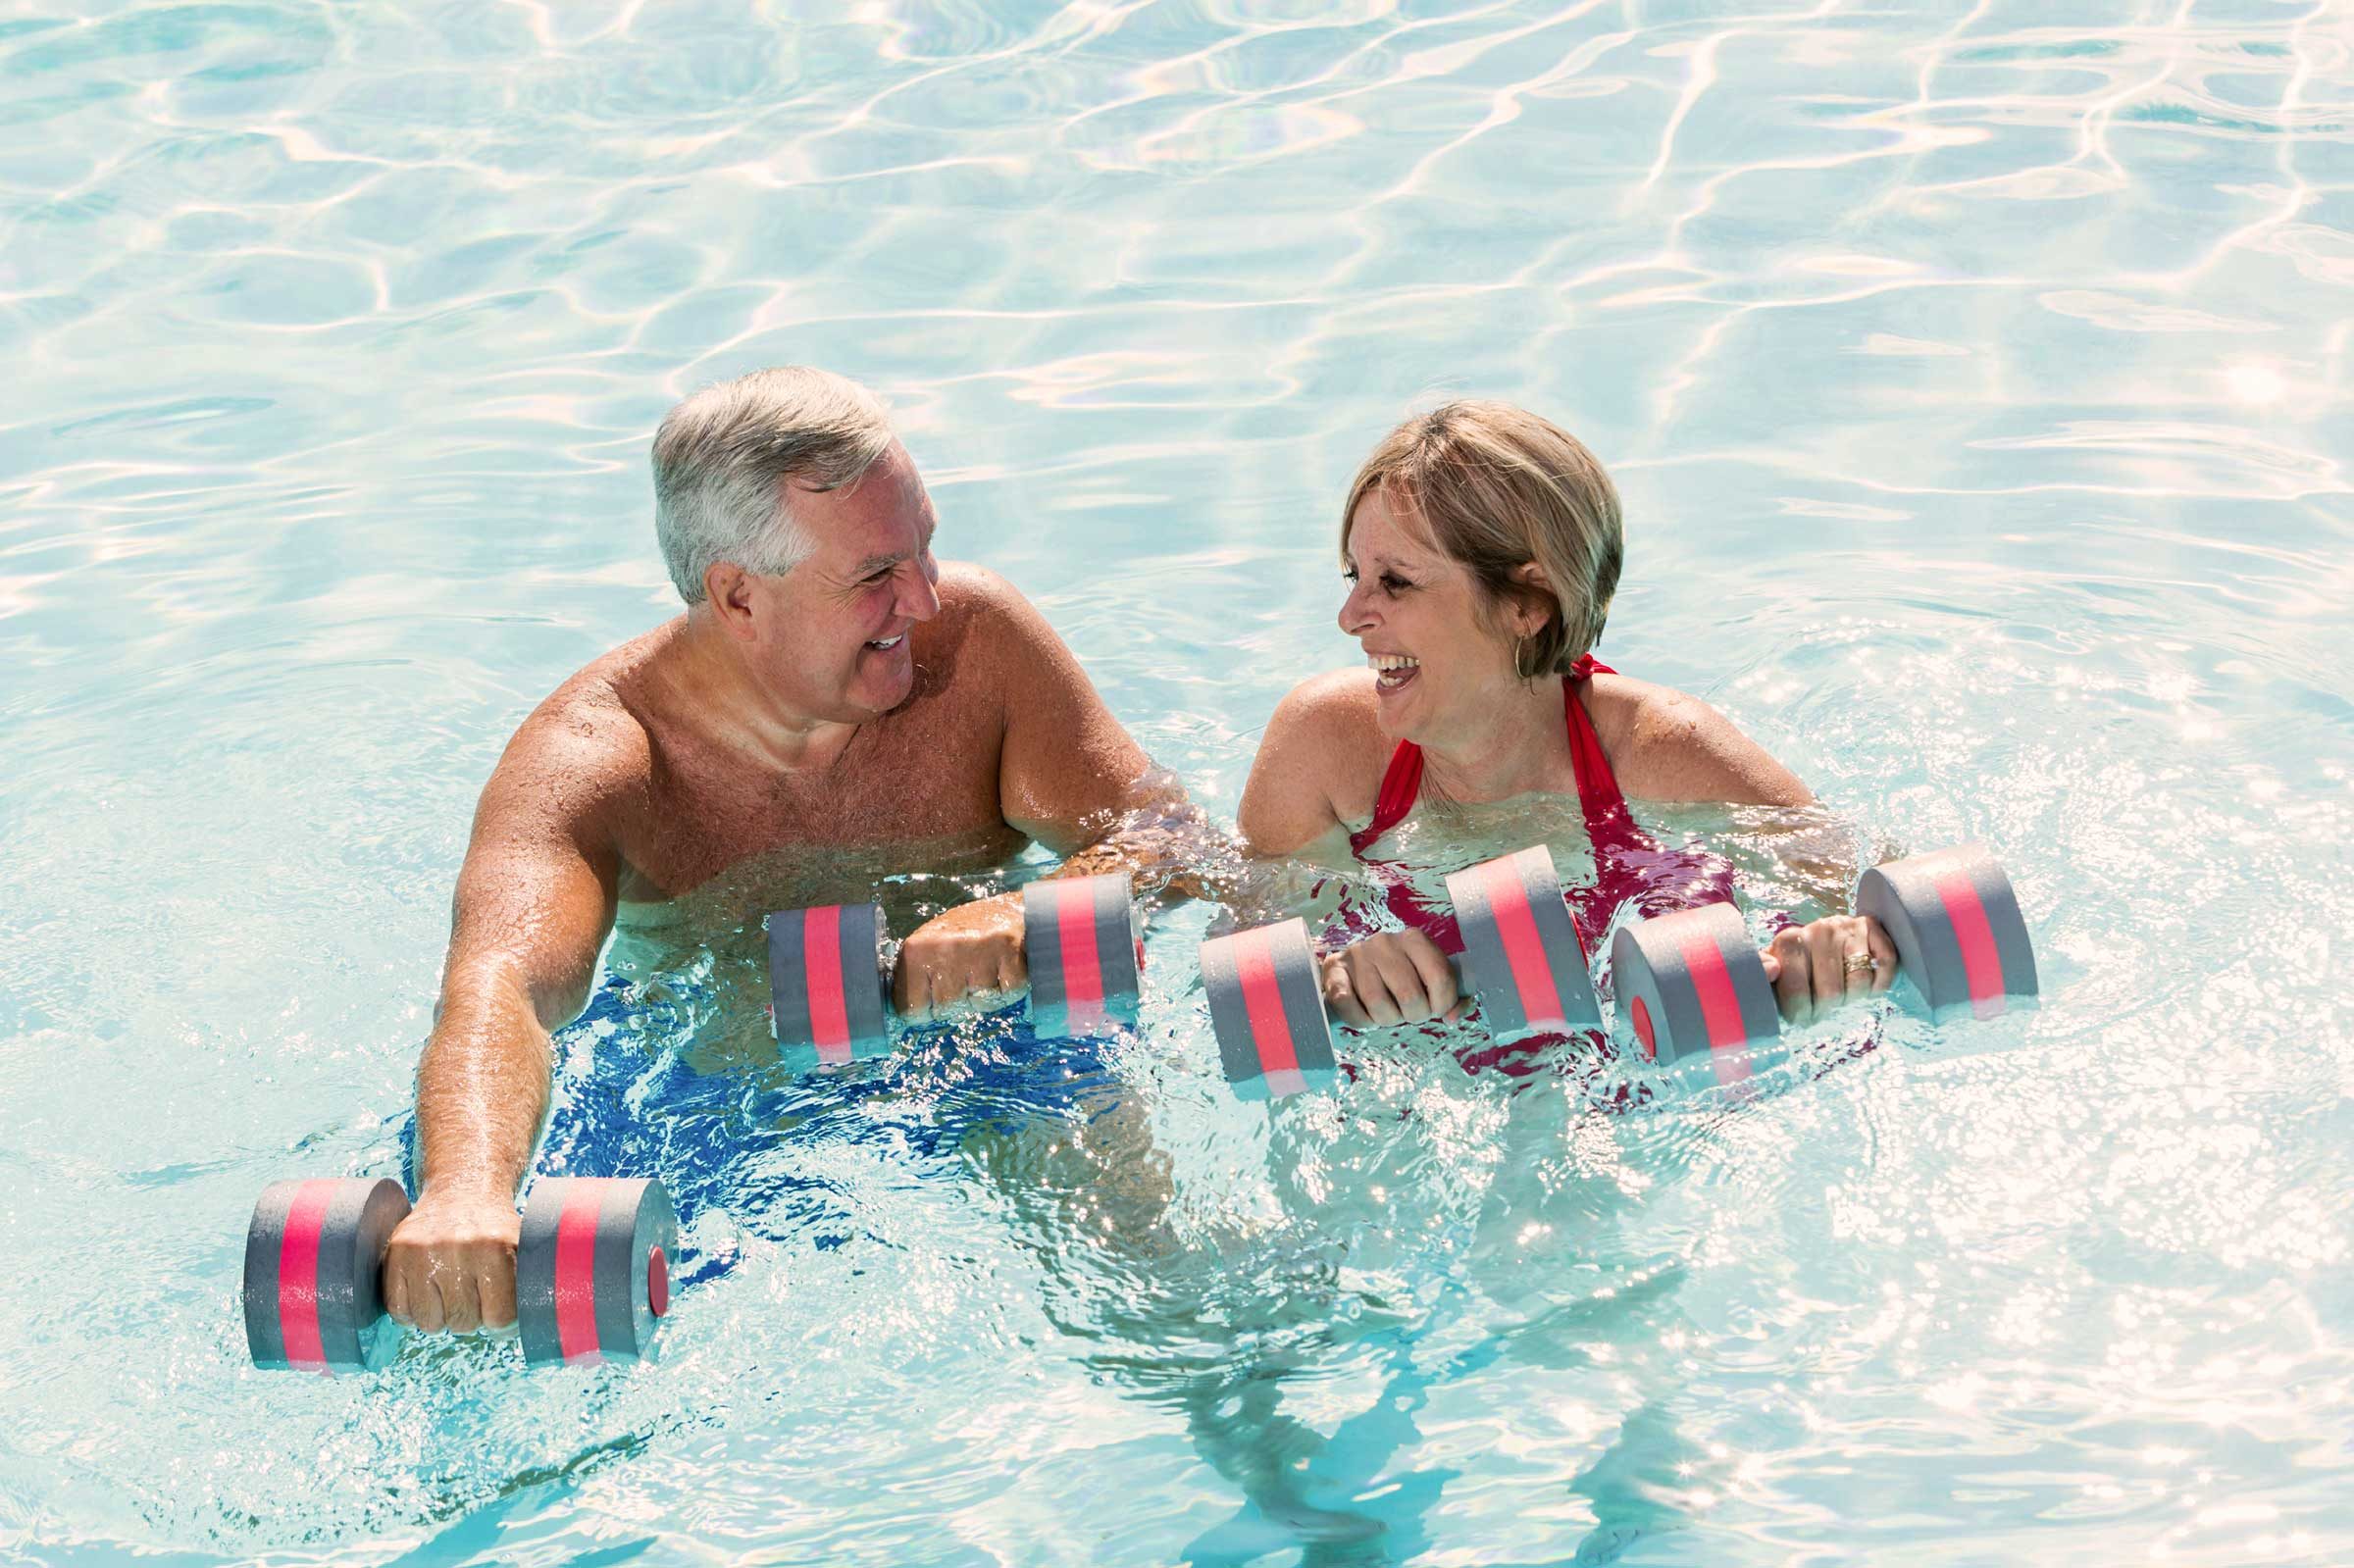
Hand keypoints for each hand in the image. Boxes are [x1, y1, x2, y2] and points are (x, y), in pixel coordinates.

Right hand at [382, 1188, 519, 1336]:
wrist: (461, 1190)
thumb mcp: (522, 1248)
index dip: (500, 1323)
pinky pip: (399, 1311)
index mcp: (496, 1249)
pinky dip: (412, 1312)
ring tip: (451, 1293)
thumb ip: (525, 1287)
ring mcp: (422, 1251)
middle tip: (474, 1296)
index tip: (499, 1312)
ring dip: (441, 1317)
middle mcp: (458, 1248)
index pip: (498, 1319)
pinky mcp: (396, 1254)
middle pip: (463, 1324)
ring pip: (430, 1324)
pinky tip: (427, 1293)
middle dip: (471, 1318)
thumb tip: (525, 1329)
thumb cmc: (496, 1229)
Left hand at [894, 891, 1025, 1020]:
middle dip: (959, 1001)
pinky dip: (1010, 987)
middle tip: (967, 975)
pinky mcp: (1009, 952)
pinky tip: (1004, 967)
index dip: (926, 1010)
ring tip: (987, 968)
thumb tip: (902, 1013)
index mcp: (916, 949)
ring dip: (986, 994)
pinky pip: (1007, 995)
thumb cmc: (965, 934)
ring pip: (979, 1005)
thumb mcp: (930, 947)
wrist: (1010, 909)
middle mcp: (944, 949)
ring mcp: (977, 951)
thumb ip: (914, 977)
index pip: (910, 1010)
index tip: (935, 996)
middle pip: (946, 1011)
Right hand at [1319, 930, 1465, 1027]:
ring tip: (1387, 1015)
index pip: (1440, 976)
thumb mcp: (1426, 979)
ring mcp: (1358, 954)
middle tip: (1408, 1015)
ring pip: (1378, 1003)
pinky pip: (1347, 1004)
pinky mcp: (1334, 969)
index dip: (1442, 1004)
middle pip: (1409, 995)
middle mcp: (1385, 942)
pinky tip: (1366, 1016)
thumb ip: (1449, 996)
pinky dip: (1360, 1019)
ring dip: (1386, 1020)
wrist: (1352, 968)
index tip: (1436, 1011)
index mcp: (1414, 939)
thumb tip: (1454, 1016)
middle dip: (1413, 1016)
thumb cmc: (1397, 978)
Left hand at [1759, 913, 1895, 1026]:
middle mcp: (1818, 929)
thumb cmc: (1798, 964)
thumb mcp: (1776, 970)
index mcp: (1789, 941)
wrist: (1829, 935)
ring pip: (1860, 984)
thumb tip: (1770, 970)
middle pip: (1832, 994)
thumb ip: (1762, 974)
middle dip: (1829, 1008)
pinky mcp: (1872, 927)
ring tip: (1842, 989)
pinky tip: (1866, 984)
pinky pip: (1885, 967)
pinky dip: (1879, 985)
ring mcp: (1847, 926)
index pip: (1797, 995)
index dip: (1802, 1015)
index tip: (1803, 1016)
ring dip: (1854, 997)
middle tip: (1824, 1003)